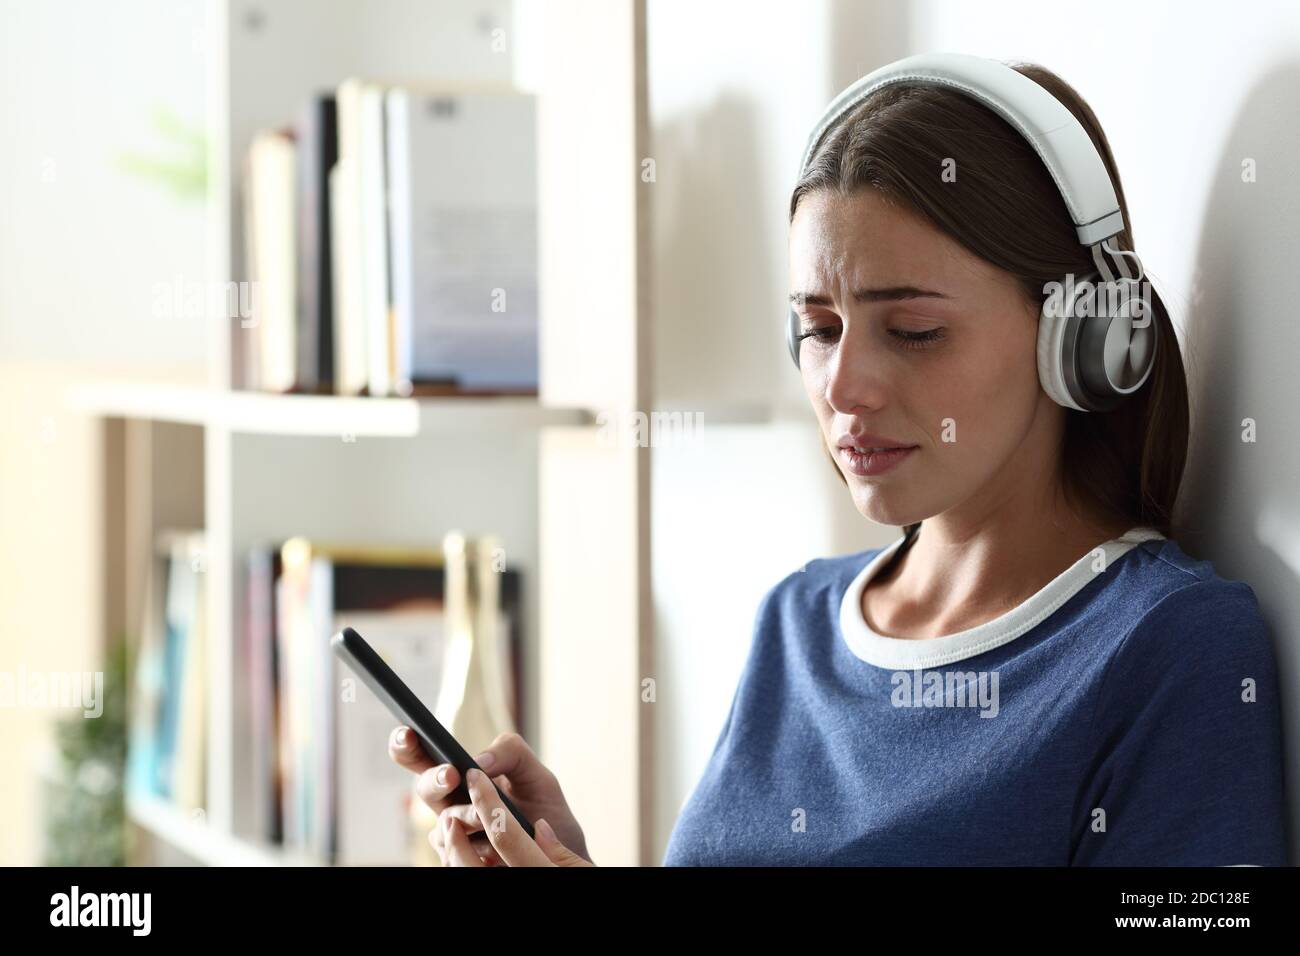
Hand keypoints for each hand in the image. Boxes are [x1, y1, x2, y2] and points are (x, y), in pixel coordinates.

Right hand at [388, 728, 594, 866]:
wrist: (559, 851)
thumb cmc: (542, 808)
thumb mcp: (535, 773)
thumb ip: (511, 753)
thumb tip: (478, 762)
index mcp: (459, 775)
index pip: (421, 756)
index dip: (406, 744)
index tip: (409, 732)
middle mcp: (448, 803)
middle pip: (424, 788)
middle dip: (436, 779)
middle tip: (452, 775)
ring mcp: (451, 835)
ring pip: (443, 823)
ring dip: (467, 816)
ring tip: (488, 815)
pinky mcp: (461, 861)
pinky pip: (455, 855)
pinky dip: (477, 846)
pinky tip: (495, 846)